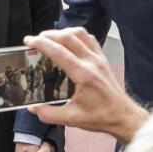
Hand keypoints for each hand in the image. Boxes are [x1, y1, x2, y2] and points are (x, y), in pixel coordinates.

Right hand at [23, 28, 146, 145]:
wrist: (123, 116)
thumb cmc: (101, 117)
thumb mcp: (71, 119)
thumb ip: (48, 114)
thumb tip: (32, 107)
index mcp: (84, 75)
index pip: (59, 52)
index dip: (42, 44)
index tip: (29, 41)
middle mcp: (92, 62)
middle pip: (68, 37)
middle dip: (48, 34)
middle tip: (34, 39)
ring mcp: (99, 59)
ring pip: (80, 34)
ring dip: (63, 32)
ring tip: (50, 38)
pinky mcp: (103, 59)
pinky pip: (89, 39)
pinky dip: (76, 35)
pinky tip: (68, 41)